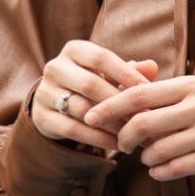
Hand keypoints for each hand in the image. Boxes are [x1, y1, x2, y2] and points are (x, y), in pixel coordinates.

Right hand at [31, 41, 157, 155]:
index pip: (100, 57)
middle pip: (90, 84)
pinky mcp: (41, 117)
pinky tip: (117, 145)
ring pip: (82, 109)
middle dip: (119, 102)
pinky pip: (72, 129)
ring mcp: (44, 92)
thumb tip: (153, 67)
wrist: (56, 106)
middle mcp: (55, 67)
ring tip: (133, 134)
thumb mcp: (109, 75)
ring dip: (111, 123)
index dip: (126, 73)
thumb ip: (130, 71)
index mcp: (73, 50)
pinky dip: (97, 138)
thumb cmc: (92, 84)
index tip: (148, 91)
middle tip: (143, 118)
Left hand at [83, 75, 194, 180]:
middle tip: (119, 145)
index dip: (109, 107)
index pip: (138, 94)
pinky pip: (174, 168)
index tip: (90, 116)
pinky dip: (159, 171)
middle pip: (142, 124)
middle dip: (123, 138)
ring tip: (147, 157)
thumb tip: (122, 101)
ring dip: (144, 157)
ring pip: (156, 150)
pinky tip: (159, 169)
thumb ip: (164, 94)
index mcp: (189, 86)